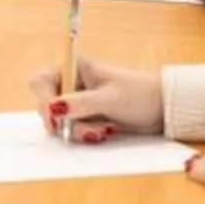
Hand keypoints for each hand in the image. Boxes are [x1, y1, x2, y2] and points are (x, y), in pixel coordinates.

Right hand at [26, 56, 164, 140]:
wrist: (163, 109)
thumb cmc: (140, 94)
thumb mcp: (110, 98)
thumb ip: (80, 103)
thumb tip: (53, 109)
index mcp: (74, 68)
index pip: (41, 81)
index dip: (43, 99)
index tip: (56, 117)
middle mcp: (71, 84)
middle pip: (46, 105)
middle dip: (64, 121)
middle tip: (85, 130)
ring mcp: (77, 103)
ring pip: (59, 122)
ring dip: (77, 131)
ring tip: (102, 132)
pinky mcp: (86, 118)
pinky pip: (73, 130)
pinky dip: (85, 135)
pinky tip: (104, 133)